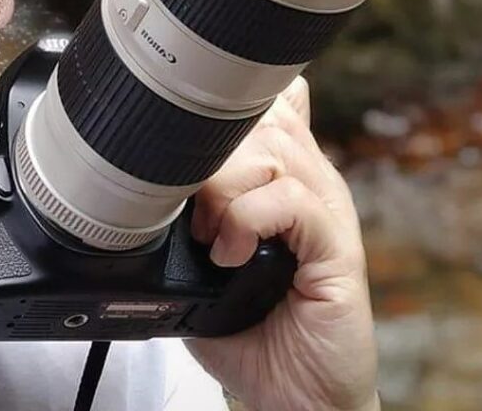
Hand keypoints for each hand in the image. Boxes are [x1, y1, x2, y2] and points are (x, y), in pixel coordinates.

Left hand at [184, 78, 379, 410]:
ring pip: (272, 151)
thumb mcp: (203, 253)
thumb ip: (189, 206)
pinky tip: (232, 255)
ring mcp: (327, 211)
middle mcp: (308, 181)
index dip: (227, 107)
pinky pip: (292, 200)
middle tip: (194, 213)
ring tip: (212, 238)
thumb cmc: (249, 326)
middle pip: (261, 118)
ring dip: (225, 191)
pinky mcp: (339, 249)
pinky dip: (248, 221)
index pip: (268, 100)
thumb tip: (142, 170)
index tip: (185, 142)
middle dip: (212, 156)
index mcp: (281, 174)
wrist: (292, 395)